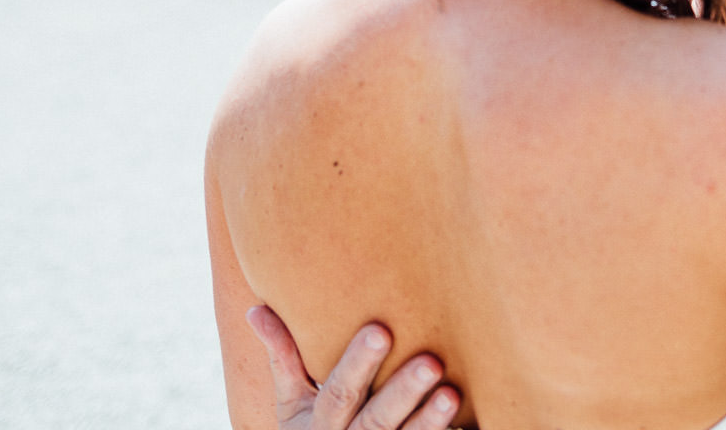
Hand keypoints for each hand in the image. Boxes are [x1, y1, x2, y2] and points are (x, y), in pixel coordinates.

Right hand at [246, 306, 459, 429]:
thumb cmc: (314, 429)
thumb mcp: (292, 404)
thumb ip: (282, 359)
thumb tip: (255, 308)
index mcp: (318, 425)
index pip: (338, 393)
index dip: (357, 365)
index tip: (381, 331)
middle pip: (375, 421)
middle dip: (402, 393)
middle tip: (431, 363)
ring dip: (429, 421)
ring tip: (452, 394)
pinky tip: (471, 426)